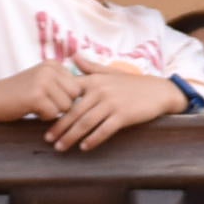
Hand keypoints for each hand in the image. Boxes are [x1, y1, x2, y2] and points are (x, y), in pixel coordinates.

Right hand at [0, 59, 85, 123]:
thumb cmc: (17, 94)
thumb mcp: (41, 81)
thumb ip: (61, 83)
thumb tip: (91, 95)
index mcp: (54, 64)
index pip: (78, 86)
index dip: (65, 98)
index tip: (49, 98)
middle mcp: (50, 69)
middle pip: (75, 96)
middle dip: (62, 105)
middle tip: (43, 104)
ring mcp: (43, 81)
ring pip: (66, 106)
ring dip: (52, 112)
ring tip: (35, 106)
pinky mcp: (36, 95)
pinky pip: (53, 114)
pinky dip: (43, 117)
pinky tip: (30, 110)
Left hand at [46, 59, 183, 150]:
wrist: (160, 91)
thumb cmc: (134, 84)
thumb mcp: (112, 73)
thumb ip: (91, 67)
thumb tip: (73, 56)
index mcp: (95, 81)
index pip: (68, 95)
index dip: (54, 108)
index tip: (43, 119)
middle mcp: (101, 91)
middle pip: (74, 113)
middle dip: (59, 128)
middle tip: (48, 140)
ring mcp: (112, 103)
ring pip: (85, 123)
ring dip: (71, 137)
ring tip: (61, 147)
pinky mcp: (124, 115)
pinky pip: (104, 130)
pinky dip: (93, 140)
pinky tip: (85, 147)